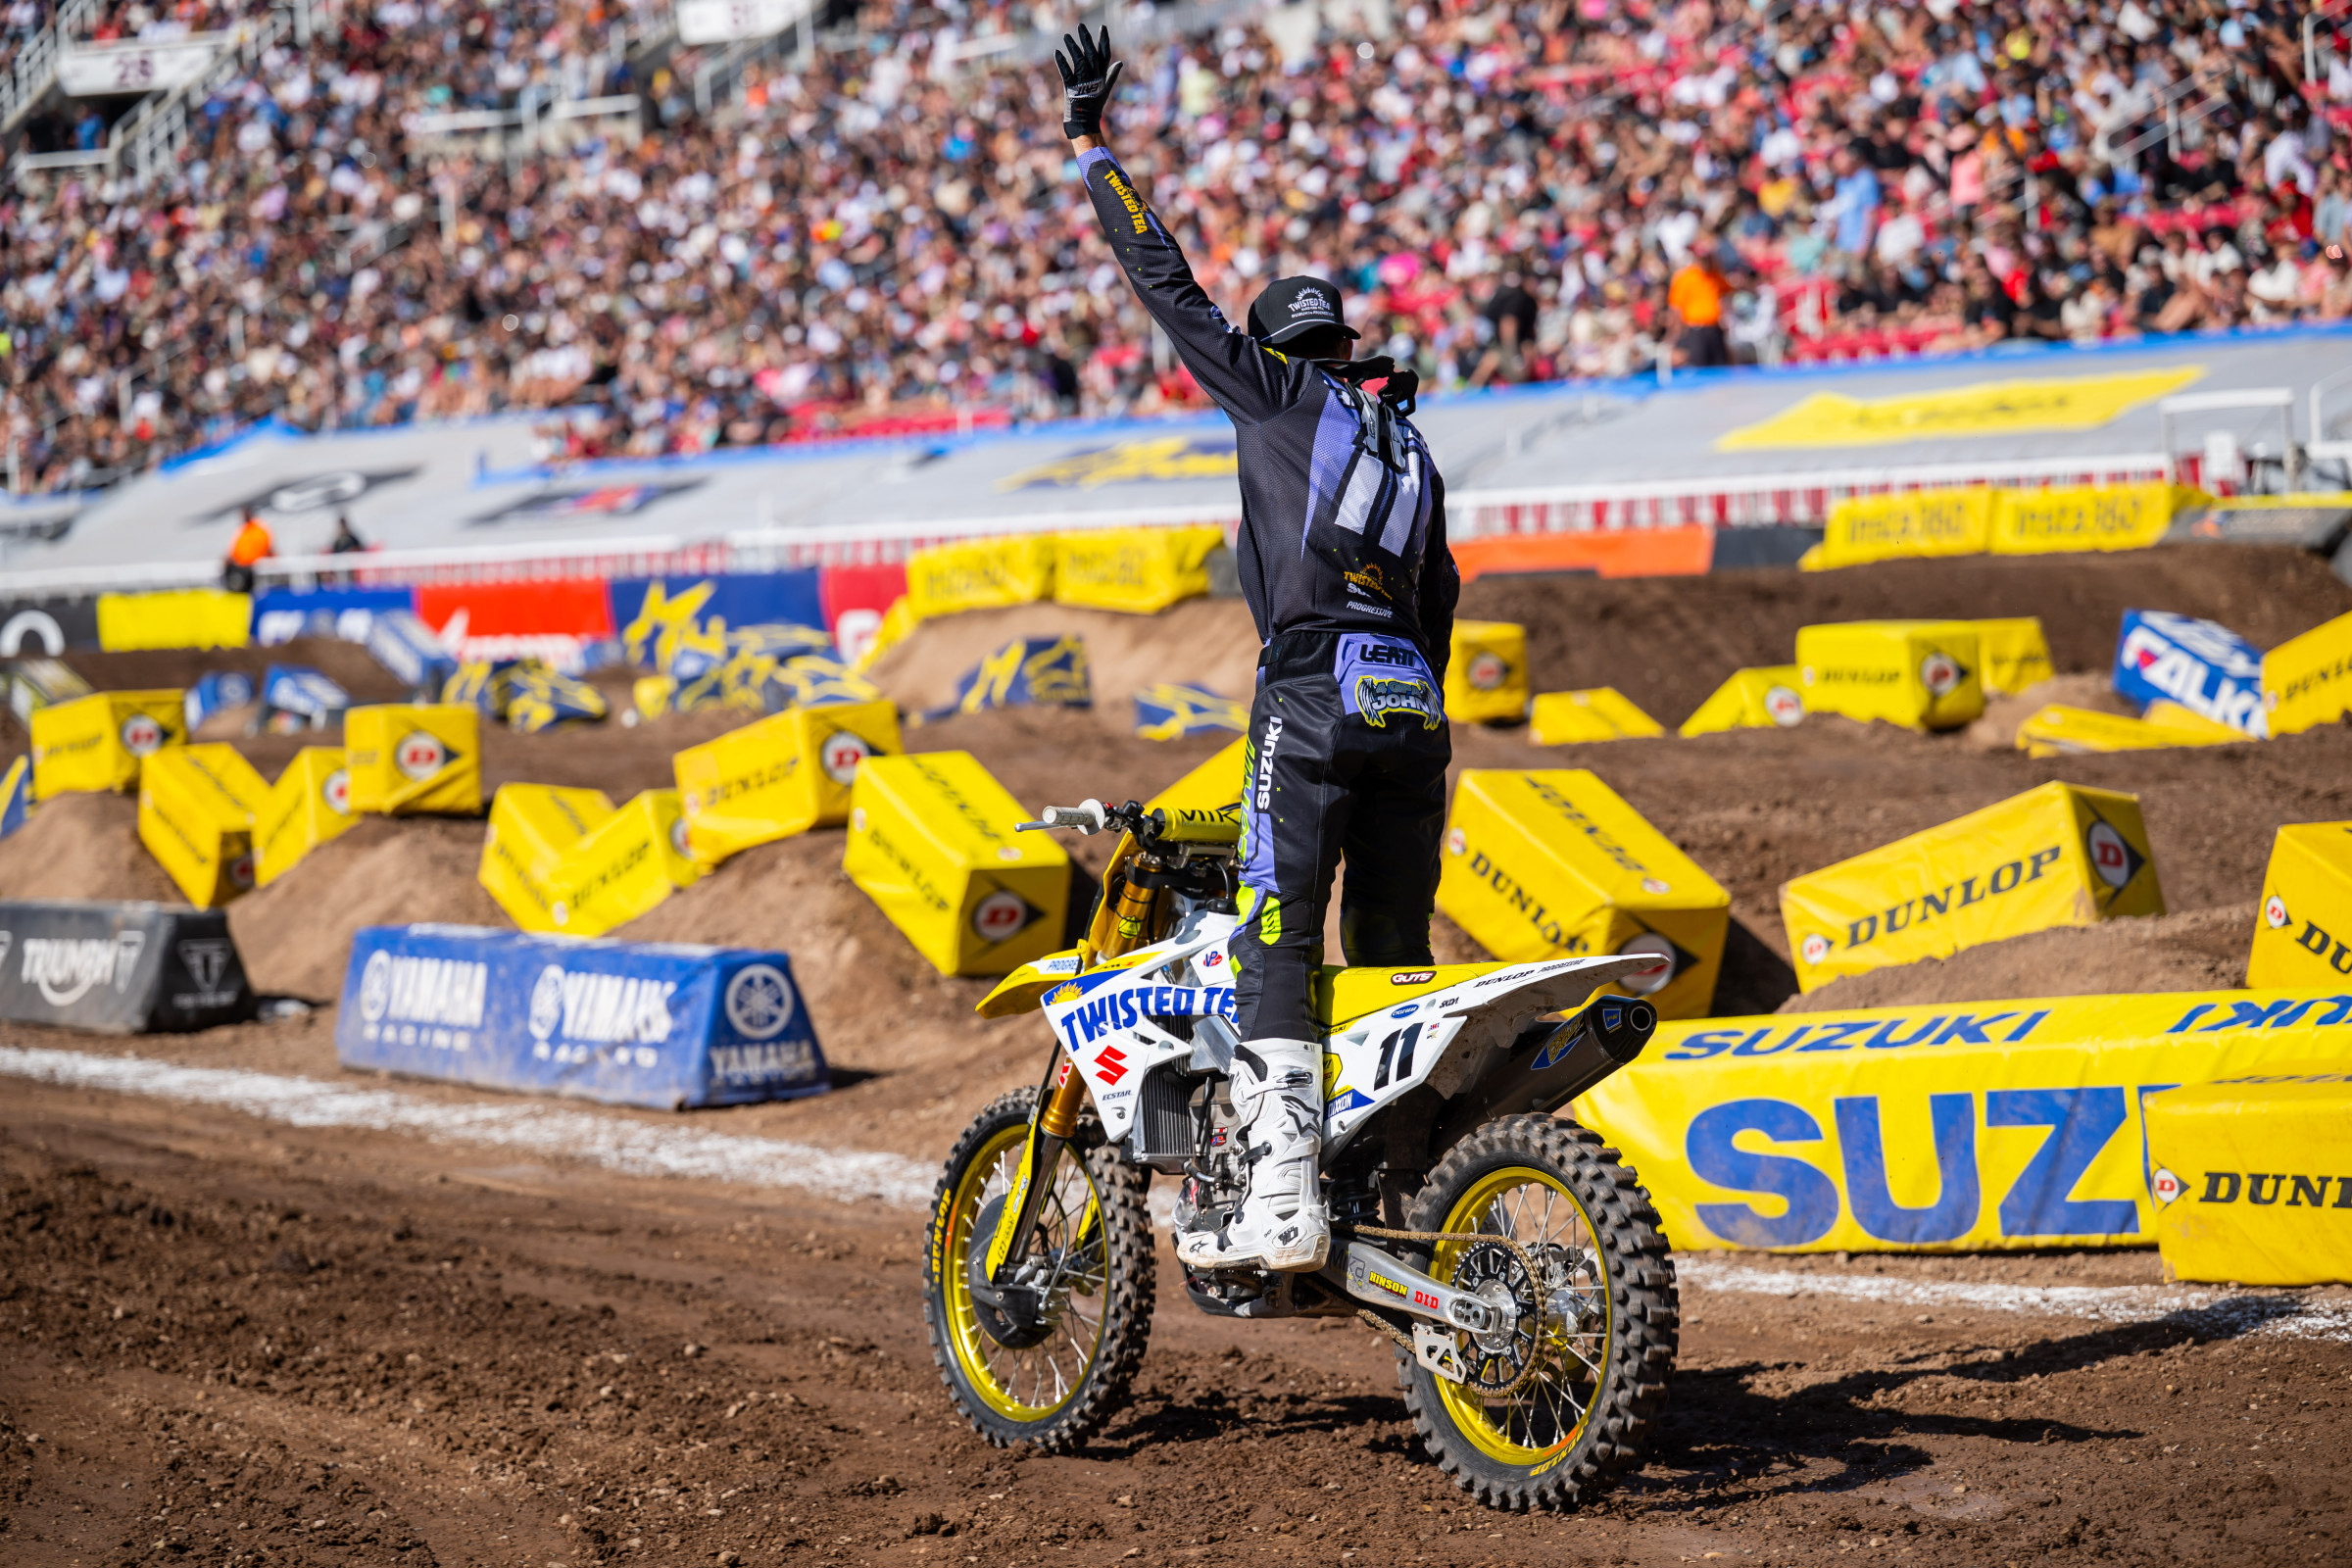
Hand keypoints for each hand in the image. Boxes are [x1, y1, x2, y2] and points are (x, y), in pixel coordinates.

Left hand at [1054, 22, 1122, 141]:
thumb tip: (1120, 62)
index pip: (1105, 55)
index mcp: (1102, 77)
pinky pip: (1066, 73)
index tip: (1102, 28)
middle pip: (1092, 55)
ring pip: (1080, 62)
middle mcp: (1094, 79)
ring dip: (1073, 47)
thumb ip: (1111, 75)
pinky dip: (1062, 62)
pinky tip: (1057, 52)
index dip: (1104, 41)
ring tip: (1066, 37)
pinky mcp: (1071, 89)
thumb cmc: (1094, 105)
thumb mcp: (1105, 89)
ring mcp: (1083, 84)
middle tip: (1081, 26)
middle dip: (1087, 39)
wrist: (1085, 123)